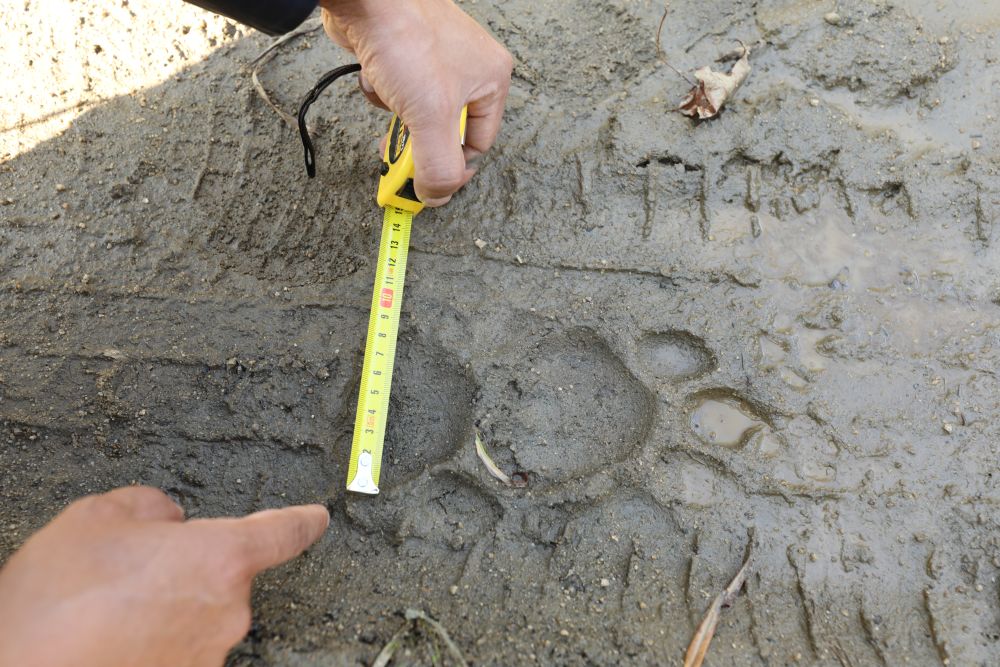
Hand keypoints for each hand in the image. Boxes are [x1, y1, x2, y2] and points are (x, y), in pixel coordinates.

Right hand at [0, 487, 328, 666]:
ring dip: (166, 606)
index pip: (282, 532)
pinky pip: (178, 646)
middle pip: (224, 574)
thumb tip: (167, 518)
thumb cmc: (55, 607)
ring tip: (105, 612)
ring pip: (197, 612)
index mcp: (220, 558)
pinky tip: (108, 638)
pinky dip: (153, 638)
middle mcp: (227, 611)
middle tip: (126, 574)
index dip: (301, 521)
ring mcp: (208, 653)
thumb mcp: (94, 519)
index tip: (316, 518)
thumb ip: (148, 506)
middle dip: (187, 567)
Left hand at [319, 0, 512, 206]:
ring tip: (388, 98)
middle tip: (400, 153)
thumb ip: (439, 167)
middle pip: (445, 130)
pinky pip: (398, 91)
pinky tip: (377, 75)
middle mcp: (470, 67)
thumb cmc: (407, 40)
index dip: (451, 167)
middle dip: (418, 141)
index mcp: (492, 80)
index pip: (478, 144)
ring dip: (398, 115)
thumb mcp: (431, 117)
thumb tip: (436, 196)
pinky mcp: (405, 52)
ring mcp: (436, 58)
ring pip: (418, 112)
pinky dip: (383, 91)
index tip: (426, 182)